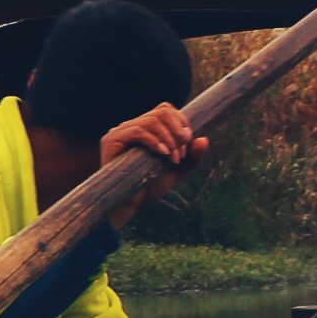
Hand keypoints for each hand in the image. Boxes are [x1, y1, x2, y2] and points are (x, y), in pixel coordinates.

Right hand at [97, 103, 208, 223]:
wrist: (130, 207)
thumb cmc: (149, 189)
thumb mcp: (175, 171)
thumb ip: (190, 157)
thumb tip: (204, 140)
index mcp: (145, 129)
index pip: (165, 110)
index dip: (181, 122)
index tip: (188, 143)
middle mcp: (132, 126)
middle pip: (161, 112)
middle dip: (177, 132)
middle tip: (180, 155)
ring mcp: (120, 132)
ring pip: (152, 121)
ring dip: (169, 140)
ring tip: (173, 159)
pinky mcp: (111, 140)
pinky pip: (137, 131)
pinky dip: (154, 141)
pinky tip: (162, 154)